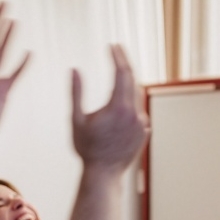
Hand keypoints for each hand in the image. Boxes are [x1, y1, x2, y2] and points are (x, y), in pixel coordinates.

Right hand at [72, 45, 147, 167]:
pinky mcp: (145, 131)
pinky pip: (139, 110)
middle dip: (124, 62)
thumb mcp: (76, 120)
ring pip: (137, 94)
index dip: (117, 57)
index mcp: (118, 107)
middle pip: (133, 79)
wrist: (104, 174)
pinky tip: (122, 102)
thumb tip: (74, 69)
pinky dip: (131, 101)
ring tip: (119, 72)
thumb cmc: (86, 148)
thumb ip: (76, 93)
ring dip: (128, 82)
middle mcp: (134, 113)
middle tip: (117, 50)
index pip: (122, 73)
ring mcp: (142, 123)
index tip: (112, 46)